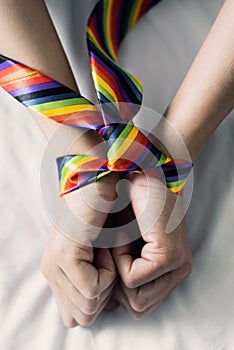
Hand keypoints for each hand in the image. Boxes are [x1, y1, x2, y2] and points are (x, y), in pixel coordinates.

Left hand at [40, 174, 118, 326]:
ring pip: (88, 305)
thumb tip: (103, 309)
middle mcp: (52, 272)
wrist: (97, 181)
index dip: (101, 303)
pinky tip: (106, 247)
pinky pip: (93, 287)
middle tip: (110, 264)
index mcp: (58, 273)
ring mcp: (56, 264)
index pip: (76, 315)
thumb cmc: (106, 213)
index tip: (111, 273)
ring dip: (108, 283)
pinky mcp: (65, 255)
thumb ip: (95, 280)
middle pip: (83, 315)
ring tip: (108, 252)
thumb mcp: (100, 253)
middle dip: (106, 297)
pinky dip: (109, 272)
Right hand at [112, 173, 192, 319]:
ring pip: (136, 302)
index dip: (115, 290)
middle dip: (115, 287)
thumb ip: (115, 271)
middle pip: (139, 309)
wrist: (137, 170)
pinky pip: (132, 278)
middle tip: (108, 256)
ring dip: (116, 274)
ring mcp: (177, 265)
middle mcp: (177, 271)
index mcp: (168, 270)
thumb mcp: (118, 243)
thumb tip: (94, 298)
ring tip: (116, 244)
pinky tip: (120, 236)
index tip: (105, 262)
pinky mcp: (169, 255)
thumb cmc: (124, 205)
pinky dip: (119, 259)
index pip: (141, 305)